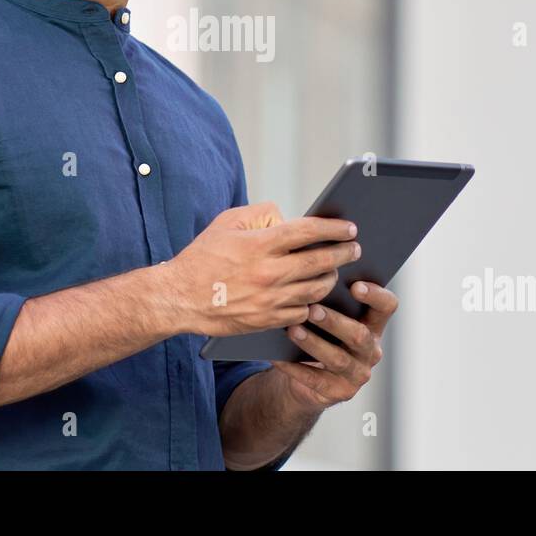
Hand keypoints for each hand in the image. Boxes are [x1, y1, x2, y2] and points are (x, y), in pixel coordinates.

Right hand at [164, 202, 360, 337]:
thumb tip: (288, 218)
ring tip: (335, 270)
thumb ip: (261, 214)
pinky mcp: (267, 320)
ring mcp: (270, 300)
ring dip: (331, 278)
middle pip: (320, 261)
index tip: (349, 227)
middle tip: (355, 248)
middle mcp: (269, 273)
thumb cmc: (203, 256)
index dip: (333, 228)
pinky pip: (302, 311)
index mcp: (260, 245)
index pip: (308, 231)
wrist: (180, 298)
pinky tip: (315, 294)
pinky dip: (312, 302)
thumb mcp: (227, 223)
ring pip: (316, 289)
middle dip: (343, 253)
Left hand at [269, 281, 398, 411]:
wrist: (305, 380)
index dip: (376, 295)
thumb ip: (329, 301)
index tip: (355, 286)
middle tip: (312, 309)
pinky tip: (278, 357)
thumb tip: (310, 279)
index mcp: (373, 325)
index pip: (387, 307)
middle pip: (359, 335)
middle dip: (334, 321)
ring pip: (337, 359)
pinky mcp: (341, 393)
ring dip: (313, 343)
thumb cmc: (318, 336)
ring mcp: (358, 374)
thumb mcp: (327, 319)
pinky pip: (316, 380)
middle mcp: (371, 350)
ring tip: (292, 330)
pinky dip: (295, 368)